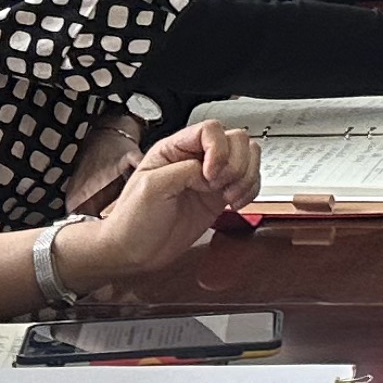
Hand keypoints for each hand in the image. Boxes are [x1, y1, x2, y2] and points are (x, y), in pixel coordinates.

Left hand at [70, 122, 260, 279]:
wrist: (133, 251)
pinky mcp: (219, 197)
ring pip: (248, 157)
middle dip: (235, 164)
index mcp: (175, 149)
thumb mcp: (150, 188)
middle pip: (236, 140)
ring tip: (230, 195)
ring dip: (246, 176)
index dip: (218, 149)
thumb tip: (210, 168)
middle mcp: (196, 158)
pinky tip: (235, 203)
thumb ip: (183, 170)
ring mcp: (210, 178)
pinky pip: (248, 182)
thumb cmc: (132, 220)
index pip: (211, 130)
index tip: (210, 175)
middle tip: (219, 185)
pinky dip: (250, 191)